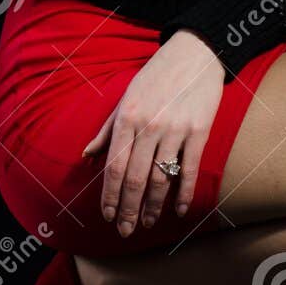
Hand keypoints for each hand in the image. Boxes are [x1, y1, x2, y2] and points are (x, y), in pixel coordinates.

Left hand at [80, 31, 225, 235]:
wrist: (194, 54)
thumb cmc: (156, 76)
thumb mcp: (125, 97)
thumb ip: (107, 129)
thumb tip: (87, 155)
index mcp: (127, 118)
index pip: (114, 166)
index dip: (110, 195)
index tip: (107, 215)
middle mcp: (148, 126)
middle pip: (135, 179)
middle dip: (128, 209)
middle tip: (125, 230)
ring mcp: (175, 130)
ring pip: (161, 179)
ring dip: (153, 206)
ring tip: (147, 223)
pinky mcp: (198, 132)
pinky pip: (190, 170)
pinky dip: (184, 194)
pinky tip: (180, 211)